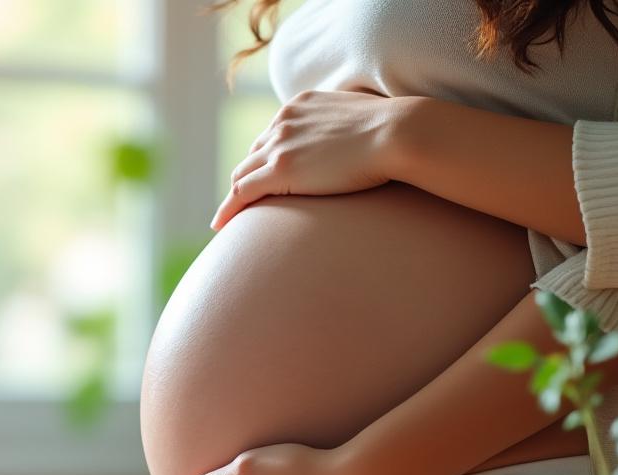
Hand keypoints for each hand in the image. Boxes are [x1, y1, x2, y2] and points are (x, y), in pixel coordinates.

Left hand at [211, 90, 415, 229]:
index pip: (273, 134)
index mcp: (300, 104)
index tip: (264, 176)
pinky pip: (241, 192)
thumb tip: (360, 143)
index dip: (266, 158)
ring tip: (228, 218)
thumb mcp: (362, 118)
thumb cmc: (394, 130)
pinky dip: (227, 209)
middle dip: (247, 177)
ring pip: (242, 173)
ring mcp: (279, 145)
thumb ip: (349, 127)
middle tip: (244, 201)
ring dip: (234, 196)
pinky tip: (220, 226)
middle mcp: (283, 120)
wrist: (397, 133)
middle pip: (253, 154)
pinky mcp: (280, 170)